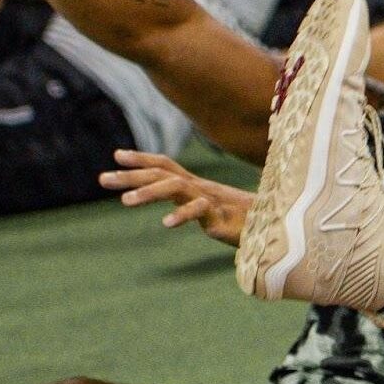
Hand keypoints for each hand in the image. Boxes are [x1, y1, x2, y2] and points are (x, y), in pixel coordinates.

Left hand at [98, 149, 252, 245]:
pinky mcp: (222, 217)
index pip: (167, 165)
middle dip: (131, 175)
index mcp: (199, 186)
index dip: (142, 159)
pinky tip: (166, 224)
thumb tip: (179, 206)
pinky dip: (182, 215)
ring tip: (125, 202)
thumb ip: (197, 205)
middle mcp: (203, 188)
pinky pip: (200, 210)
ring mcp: (212, 200)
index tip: (116, 155)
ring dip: (148, 192)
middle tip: (102, 179)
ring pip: (175, 187)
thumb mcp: (216, 210)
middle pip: (162, 173)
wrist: (281, 229)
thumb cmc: (249, 221)